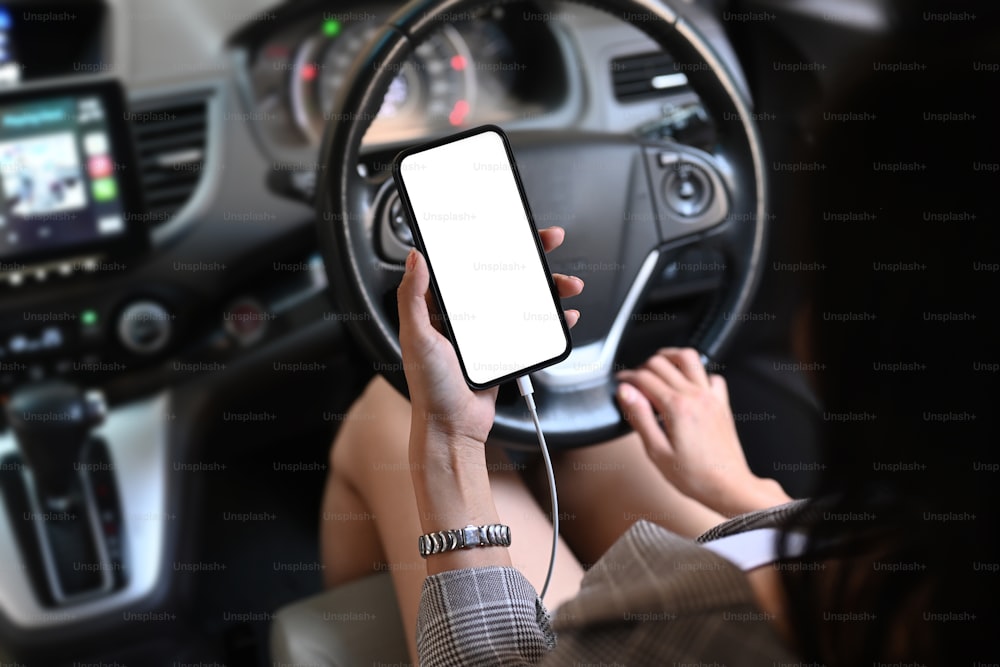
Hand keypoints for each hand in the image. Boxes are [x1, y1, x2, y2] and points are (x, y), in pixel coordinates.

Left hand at [397, 227, 583, 451]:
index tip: (508, 226)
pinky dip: (553, 320)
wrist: (453, 429)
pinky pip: (533, 328)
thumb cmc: (429, 389)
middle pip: (503, 274)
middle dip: (530, 256)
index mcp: (442, 306)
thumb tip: (415, 257)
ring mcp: (489, 332)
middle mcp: (466, 314)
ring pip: (524, 298)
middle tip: (549, 242)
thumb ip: (413, 297)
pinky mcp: (507, 350)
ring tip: (567, 285)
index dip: (489, 240)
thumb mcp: (416, 337)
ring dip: (549, 288)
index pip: (467, 262)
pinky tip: (566, 315)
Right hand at [615, 348, 789, 516]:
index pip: (644, 378)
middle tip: (634, 380)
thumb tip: (626, 393)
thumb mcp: (656, 451)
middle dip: (643, 367)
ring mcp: (711, 397)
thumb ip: (639, 417)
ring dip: (669, 357)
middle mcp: (695, 397)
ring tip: (658, 367)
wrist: (728, 487)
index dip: (627, 378)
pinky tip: (687, 385)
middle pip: (662, 363)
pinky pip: (711, 375)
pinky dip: (697, 374)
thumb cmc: (695, 476)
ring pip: (689, 358)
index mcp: (676, 408)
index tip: (621, 383)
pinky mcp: (722, 403)